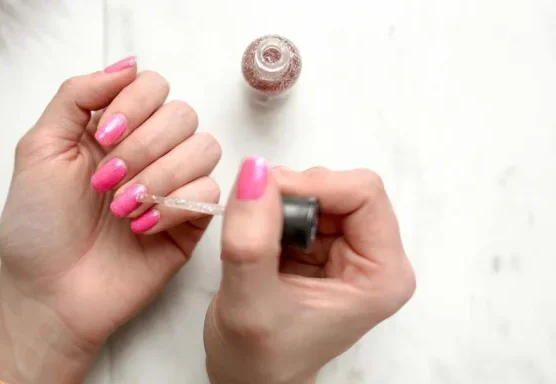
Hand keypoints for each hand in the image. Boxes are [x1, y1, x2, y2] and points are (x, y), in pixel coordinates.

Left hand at [0, 58, 221, 382]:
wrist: (49, 293)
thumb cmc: (36, 227)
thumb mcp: (39, 148)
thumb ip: (77, 95)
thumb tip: (126, 64)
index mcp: (114, 128)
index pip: (152, 86)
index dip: (134, 105)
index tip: (102, 137)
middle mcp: (148, 151)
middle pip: (182, 114)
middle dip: (144, 145)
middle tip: (105, 181)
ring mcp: (172, 186)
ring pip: (205, 148)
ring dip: (160, 175)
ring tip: (121, 208)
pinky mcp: (190, 222)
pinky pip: (210, 193)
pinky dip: (173, 206)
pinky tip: (139, 227)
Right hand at [203, 160, 415, 383]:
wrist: (248, 381)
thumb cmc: (258, 359)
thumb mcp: (250, 301)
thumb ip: (251, 239)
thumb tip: (254, 172)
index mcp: (382, 275)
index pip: (364, 193)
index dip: (312, 185)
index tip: (264, 197)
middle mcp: (374, 258)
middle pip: (340, 187)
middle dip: (291, 196)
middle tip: (255, 227)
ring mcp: (348, 251)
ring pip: (317, 191)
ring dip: (278, 205)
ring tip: (256, 245)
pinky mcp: (322, 247)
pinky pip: (298, 204)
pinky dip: (271, 212)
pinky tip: (258, 245)